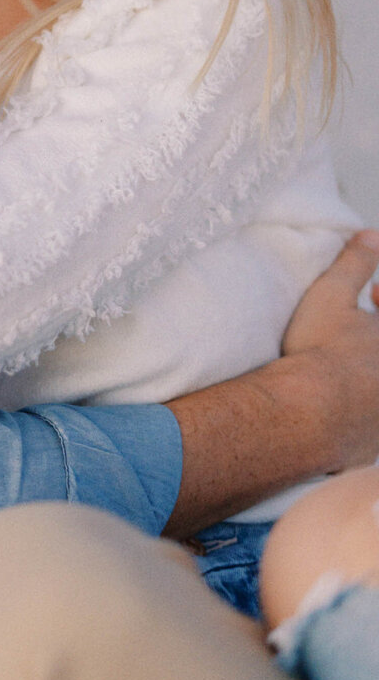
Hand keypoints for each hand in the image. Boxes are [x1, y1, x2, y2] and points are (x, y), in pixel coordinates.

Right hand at [281, 230, 378, 471]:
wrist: (307, 414)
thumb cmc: (321, 354)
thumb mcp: (333, 295)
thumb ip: (357, 262)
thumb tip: (371, 236)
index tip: (374, 294)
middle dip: (372, 336)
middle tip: (360, 327)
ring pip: (375, 388)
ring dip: (367, 372)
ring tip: (345, 365)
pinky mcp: (374, 443)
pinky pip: (370, 423)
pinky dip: (360, 407)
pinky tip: (335, 400)